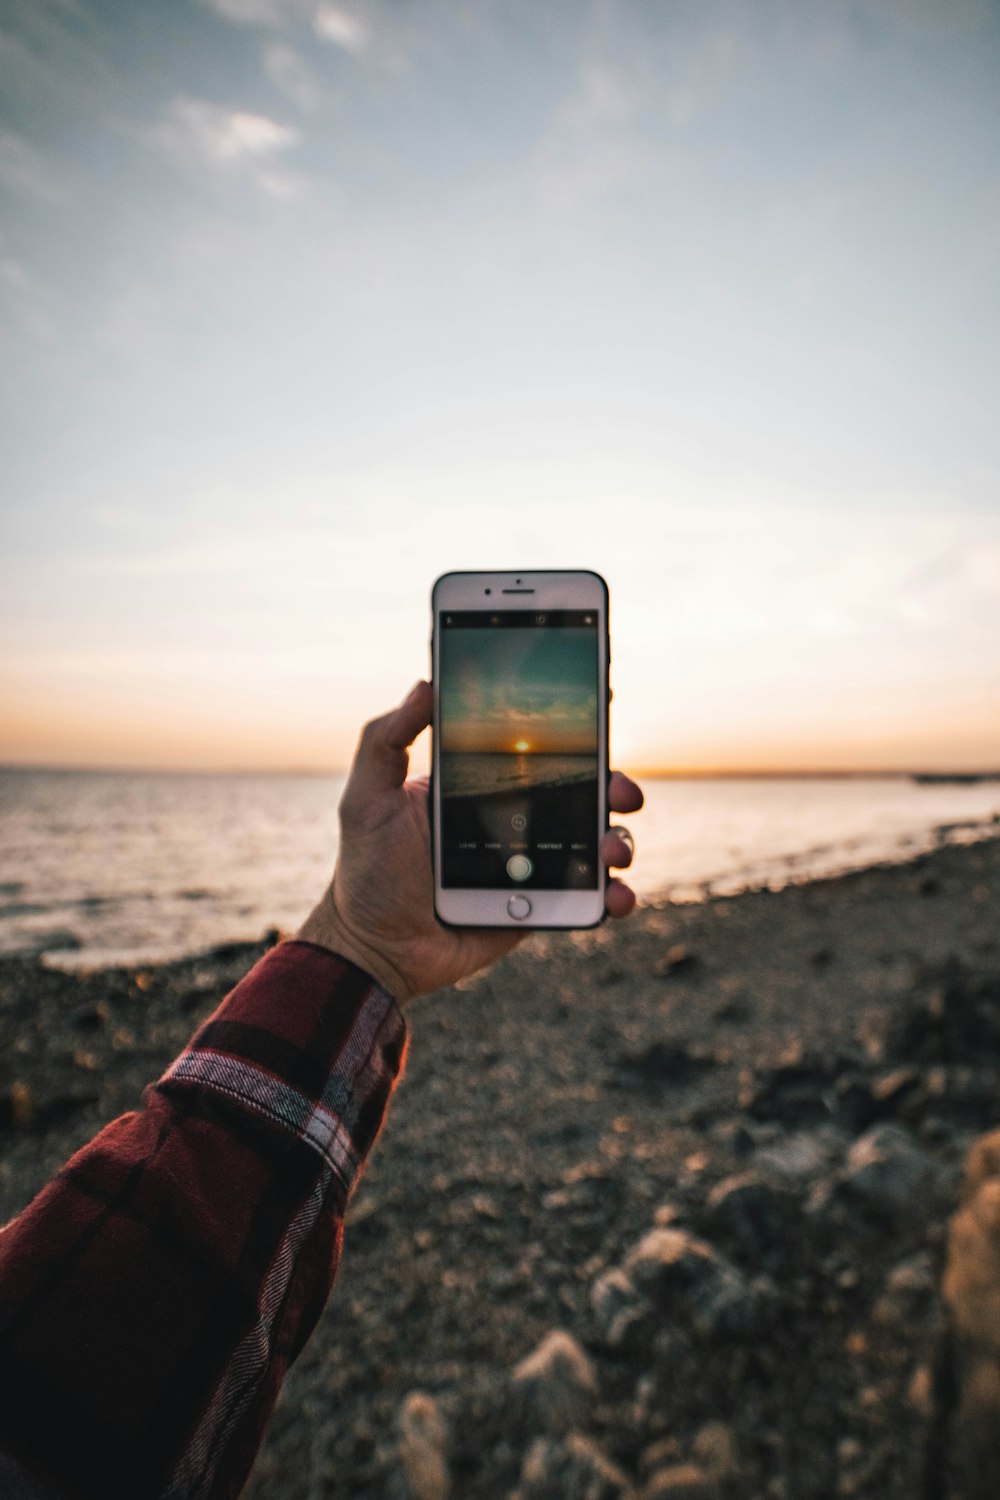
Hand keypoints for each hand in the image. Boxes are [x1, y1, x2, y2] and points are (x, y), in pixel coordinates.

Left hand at [297, 681, 642, 1001]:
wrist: (378, 949)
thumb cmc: (368, 871)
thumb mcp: (367, 798)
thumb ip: (386, 739)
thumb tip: (425, 684)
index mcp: (481, 786)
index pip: (537, 748)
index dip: (574, 731)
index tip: (600, 708)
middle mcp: (516, 819)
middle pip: (581, 792)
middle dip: (613, 784)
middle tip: (620, 790)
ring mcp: (534, 864)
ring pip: (596, 841)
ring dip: (618, 840)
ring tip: (611, 851)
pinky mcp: (542, 905)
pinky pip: (590, 896)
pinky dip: (615, 894)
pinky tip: (614, 896)